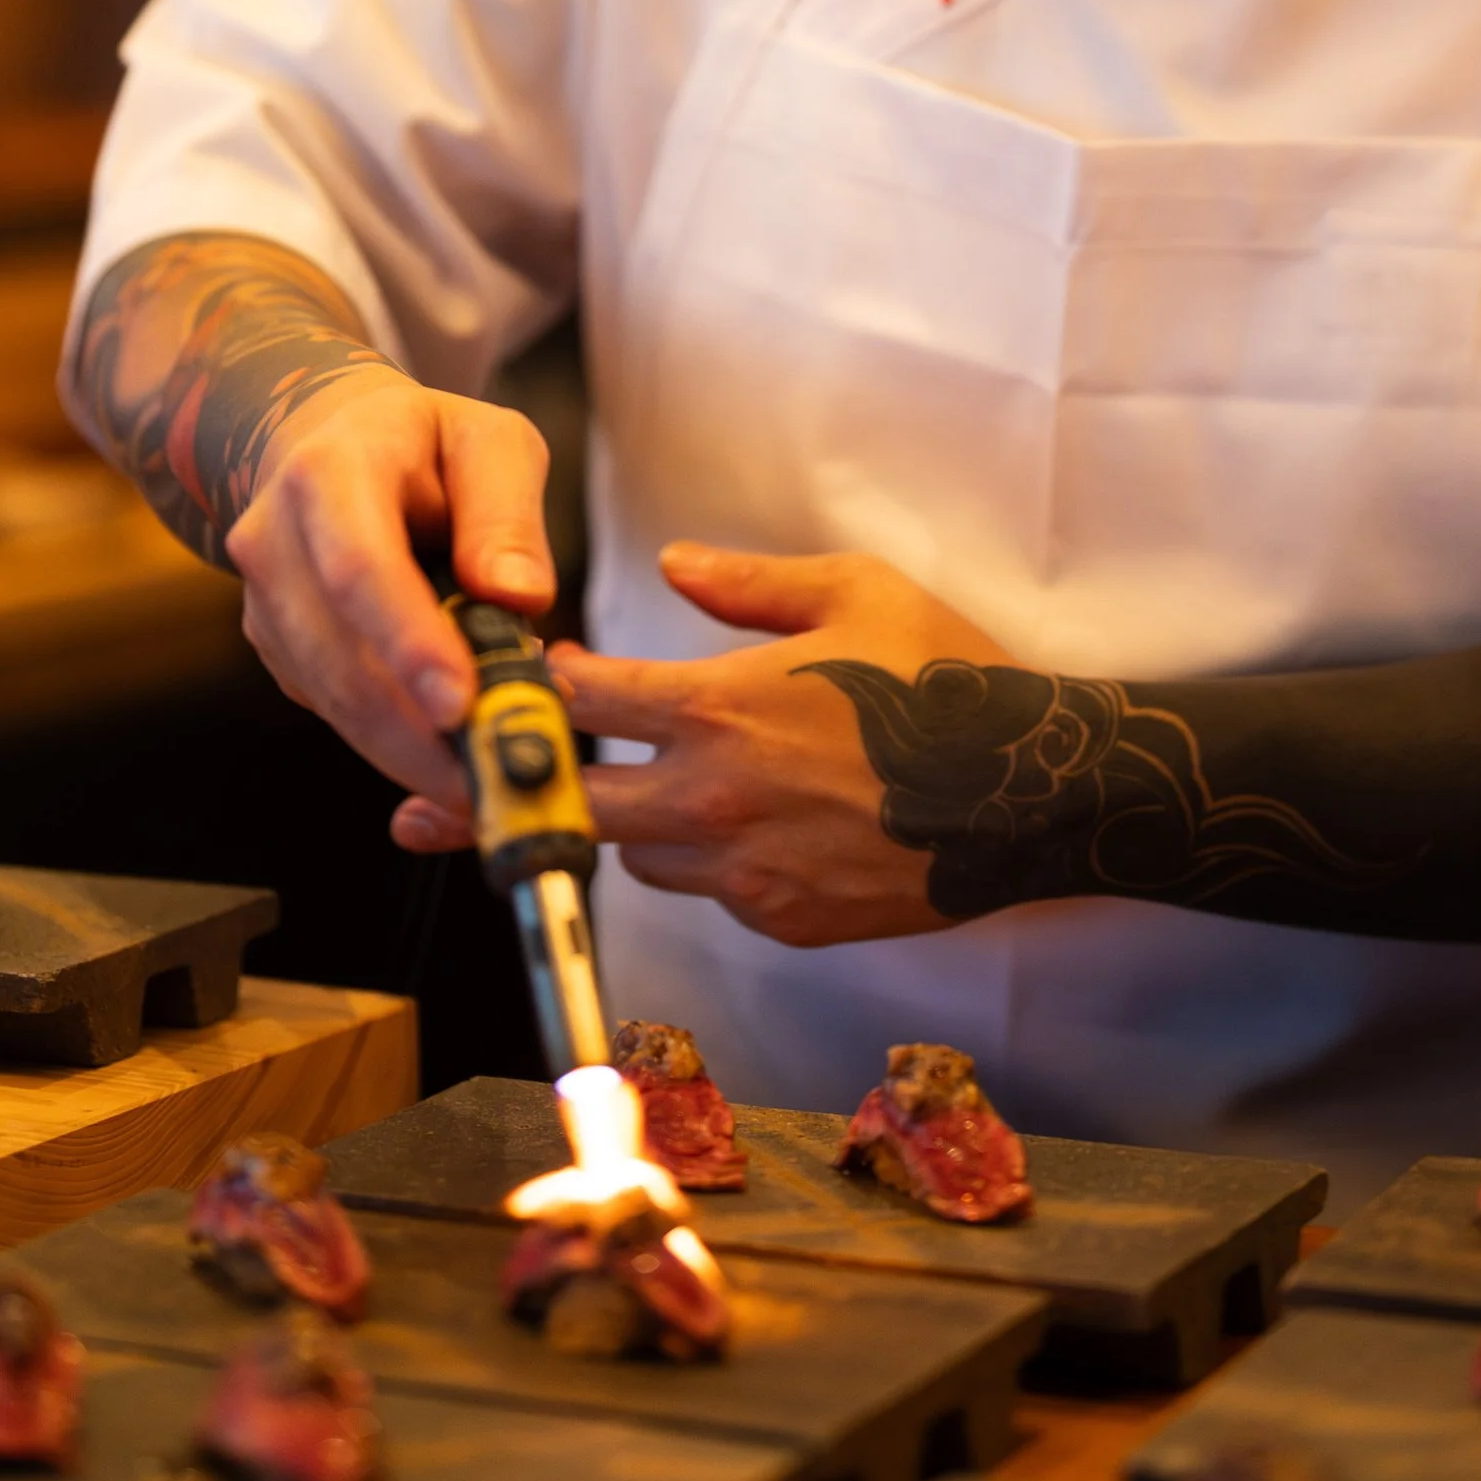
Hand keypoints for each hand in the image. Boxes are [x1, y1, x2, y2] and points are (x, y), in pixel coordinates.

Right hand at [228, 362, 554, 804]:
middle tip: (494, 779)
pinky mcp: (278, 649)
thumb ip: (507, 512)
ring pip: (332, 698)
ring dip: (411, 751)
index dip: (407, 643)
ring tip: (491, 776)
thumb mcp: (489, 442)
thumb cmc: (423, 444)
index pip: (359, 568)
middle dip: (417, 731)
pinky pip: (334, 709)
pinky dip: (396, 742)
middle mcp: (275, 539)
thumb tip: (519, 597)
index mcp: (328, 471)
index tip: (461, 706)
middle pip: (338, 656)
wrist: (326, 438)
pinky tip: (454, 752)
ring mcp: (266, 601)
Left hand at [387, 543, 1011, 945]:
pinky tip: (725, 828)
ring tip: (613, 796)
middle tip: (448, 791)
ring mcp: (748, 873)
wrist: (1032, 790)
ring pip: (638, 855)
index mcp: (718, 710)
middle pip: (571, 807)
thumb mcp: (852, 589)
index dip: (537, 685)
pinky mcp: (785, 920)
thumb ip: (746, 581)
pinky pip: (709, 893)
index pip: (580, 703)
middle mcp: (714, 802)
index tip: (516, 675)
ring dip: (622, 823)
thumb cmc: (947, 678)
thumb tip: (672, 560)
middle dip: (511, 794)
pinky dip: (701, 861)